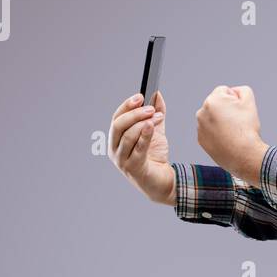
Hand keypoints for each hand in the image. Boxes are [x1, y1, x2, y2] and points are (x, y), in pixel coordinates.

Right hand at [109, 90, 174, 204]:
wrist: (161, 181)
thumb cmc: (154, 157)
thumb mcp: (155, 131)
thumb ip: (155, 114)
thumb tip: (157, 95)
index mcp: (116, 139)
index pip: (116, 118)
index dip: (127, 106)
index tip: (140, 96)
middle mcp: (114, 149)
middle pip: (119, 125)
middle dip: (134, 114)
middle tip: (150, 107)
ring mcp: (121, 160)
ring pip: (128, 136)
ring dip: (143, 123)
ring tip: (157, 116)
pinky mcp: (133, 168)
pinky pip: (138, 149)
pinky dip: (145, 136)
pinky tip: (152, 126)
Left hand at [195, 85, 267, 181]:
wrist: (243, 155)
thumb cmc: (247, 129)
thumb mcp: (249, 102)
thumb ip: (242, 90)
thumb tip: (234, 91)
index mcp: (212, 100)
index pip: (225, 91)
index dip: (236, 100)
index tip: (240, 112)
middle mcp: (201, 112)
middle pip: (217, 104)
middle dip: (226, 110)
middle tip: (237, 122)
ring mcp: (200, 127)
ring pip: (212, 118)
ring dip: (221, 121)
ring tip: (233, 132)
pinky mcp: (201, 139)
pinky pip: (209, 131)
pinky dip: (217, 133)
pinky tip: (227, 139)